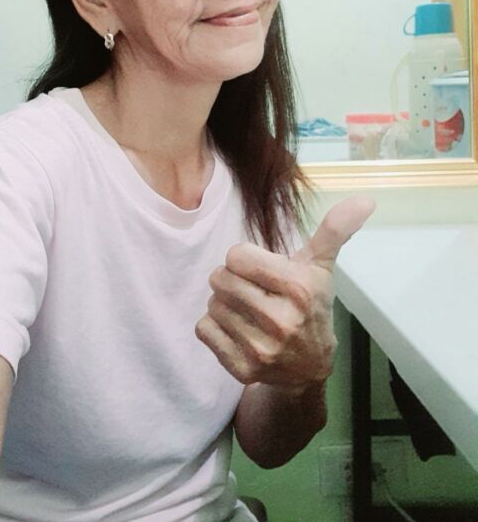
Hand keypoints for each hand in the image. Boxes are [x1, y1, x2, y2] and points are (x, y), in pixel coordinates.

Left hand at [195, 196, 375, 389]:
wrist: (308, 367)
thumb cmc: (310, 306)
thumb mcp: (321, 267)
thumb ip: (334, 230)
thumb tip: (364, 200)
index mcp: (299, 288)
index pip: (237, 256)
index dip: (245, 259)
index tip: (261, 271)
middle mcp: (281, 321)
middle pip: (220, 279)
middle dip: (232, 280)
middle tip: (252, 290)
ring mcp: (261, 349)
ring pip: (212, 304)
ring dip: (224, 304)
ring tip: (247, 310)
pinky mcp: (242, 369)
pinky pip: (204, 329)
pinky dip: (214, 327)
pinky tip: (237, 330)